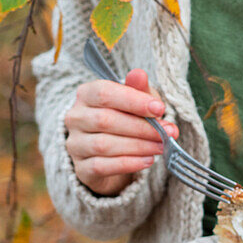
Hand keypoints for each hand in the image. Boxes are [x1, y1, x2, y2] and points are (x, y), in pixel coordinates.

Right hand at [64, 69, 178, 195]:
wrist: (108, 156)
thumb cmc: (122, 121)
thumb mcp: (134, 102)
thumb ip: (137, 90)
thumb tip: (139, 74)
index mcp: (86, 95)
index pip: (105, 93)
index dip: (133, 101)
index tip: (160, 108)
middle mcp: (75, 118)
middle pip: (106, 120)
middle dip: (141, 127)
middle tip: (167, 133)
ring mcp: (76, 144)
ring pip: (104, 145)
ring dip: (138, 146)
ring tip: (160, 147)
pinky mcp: (81, 168)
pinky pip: (103, 166)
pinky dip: (129, 164)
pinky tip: (148, 161)